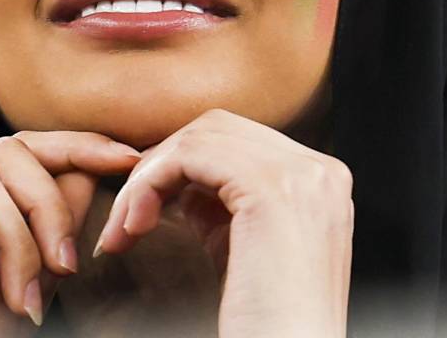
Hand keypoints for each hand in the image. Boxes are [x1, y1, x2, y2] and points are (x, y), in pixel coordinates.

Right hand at [0, 131, 140, 336]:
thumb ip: (46, 237)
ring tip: (21, 295)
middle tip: (65, 266)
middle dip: (49, 204)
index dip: (73, 148)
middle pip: (6, 153)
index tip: (126, 159)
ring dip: (18, 235)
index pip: (17, 154)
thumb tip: (90, 177)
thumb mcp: (15, 291)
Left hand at [94, 109, 352, 337]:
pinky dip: (149, 185)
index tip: (143, 212)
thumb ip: (220, 205)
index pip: (237, 140)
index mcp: (322, 181)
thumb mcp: (242, 250)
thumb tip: (175, 178)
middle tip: (126, 219)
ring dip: (146, 180)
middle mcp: (320, 170)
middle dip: (161, 166)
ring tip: (124, 230)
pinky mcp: (270, 189)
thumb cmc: (262, 323)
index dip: (181, 166)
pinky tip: (133, 227)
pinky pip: (188, 157)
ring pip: (197, 140)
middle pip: (217, 129)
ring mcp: (301, 176)